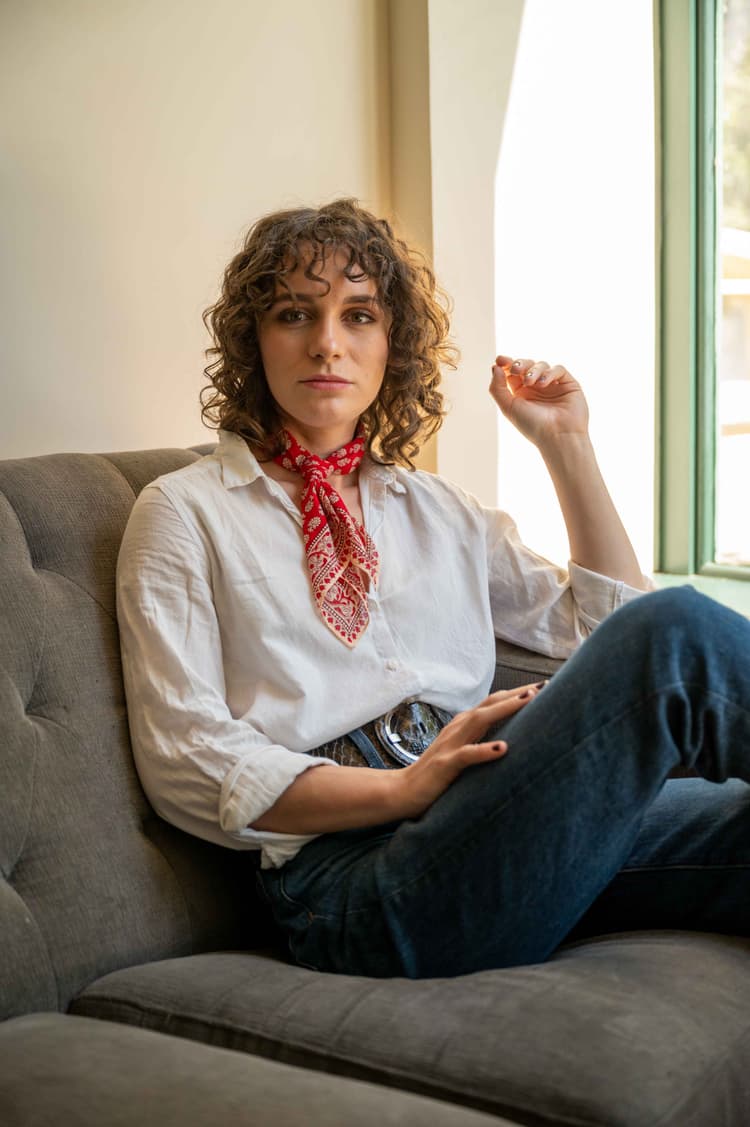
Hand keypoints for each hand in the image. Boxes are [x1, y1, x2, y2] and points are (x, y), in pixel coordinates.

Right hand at [396, 682, 545, 818]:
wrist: (402, 791)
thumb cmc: (436, 774)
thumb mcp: (462, 752)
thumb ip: (480, 740)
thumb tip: (510, 737)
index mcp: (463, 725)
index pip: (493, 702)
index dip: (517, 693)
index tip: (543, 686)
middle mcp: (458, 728)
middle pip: (491, 703)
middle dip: (517, 693)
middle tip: (544, 686)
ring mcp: (450, 744)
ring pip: (480, 719)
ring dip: (505, 709)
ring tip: (529, 700)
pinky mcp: (445, 764)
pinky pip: (467, 754)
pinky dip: (485, 750)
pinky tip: (503, 748)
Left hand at [490, 355, 589, 448]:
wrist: (558, 436)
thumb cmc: (532, 426)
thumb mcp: (508, 407)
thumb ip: (497, 388)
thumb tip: (495, 367)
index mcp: (521, 394)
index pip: (512, 373)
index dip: (505, 364)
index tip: (500, 360)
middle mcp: (536, 389)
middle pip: (526, 365)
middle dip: (519, 364)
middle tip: (515, 369)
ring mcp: (553, 385)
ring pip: (541, 365)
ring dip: (533, 370)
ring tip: (530, 382)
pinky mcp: (568, 383)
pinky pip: (558, 369)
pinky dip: (549, 373)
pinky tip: (544, 383)